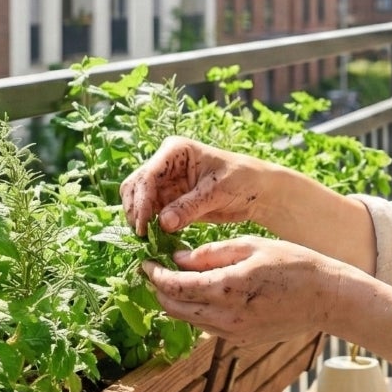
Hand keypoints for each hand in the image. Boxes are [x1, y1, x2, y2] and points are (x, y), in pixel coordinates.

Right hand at [120, 138, 271, 235]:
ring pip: (138, 201)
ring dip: (139, 220)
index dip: (141, 201)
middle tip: (142, 235)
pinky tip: (155, 240)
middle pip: (135, 186)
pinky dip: (150, 226)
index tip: (143, 225)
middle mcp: (165, 165)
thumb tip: (162, 223)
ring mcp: (166, 183)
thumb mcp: (217, 192)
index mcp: (175, 151)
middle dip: (135, 210)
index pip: (147, 175)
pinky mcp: (170, 201)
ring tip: (148, 239)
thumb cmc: (242, 180)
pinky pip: (151, 214)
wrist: (257, 191)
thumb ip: (189, 206)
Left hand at [140, 236, 346, 346]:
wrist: (326, 299)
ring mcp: (232, 333)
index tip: (146, 263)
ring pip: (187, 319)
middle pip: (173, 307)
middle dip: (159, 289)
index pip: (174, 286)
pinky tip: (203, 294)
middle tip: (156, 271)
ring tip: (176, 280)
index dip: (154, 274)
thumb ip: (211, 253)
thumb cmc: (294, 264)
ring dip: (176, 301)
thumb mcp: (251, 246)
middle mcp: (224, 317)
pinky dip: (196, 311)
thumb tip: (178, 259)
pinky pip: (207, 326)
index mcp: (226, 288)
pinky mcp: (241, 340)